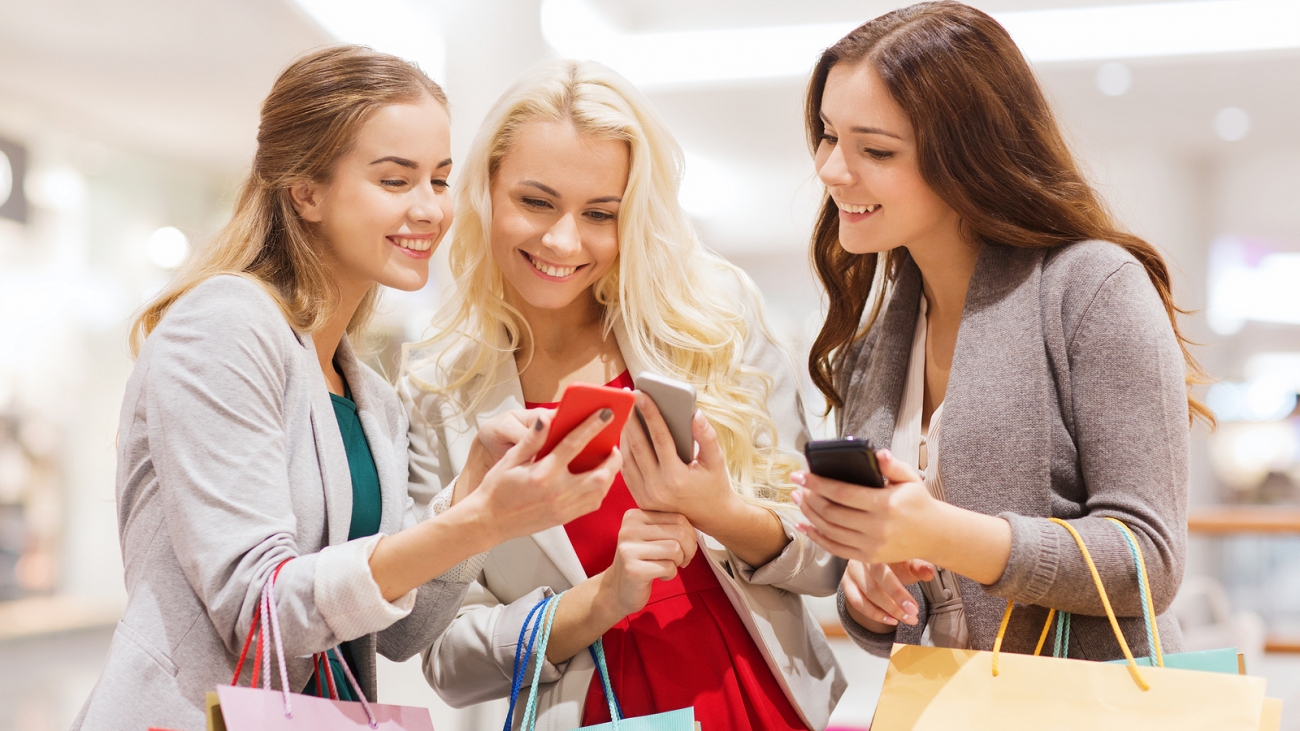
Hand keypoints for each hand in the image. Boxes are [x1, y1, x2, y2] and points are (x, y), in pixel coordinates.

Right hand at [463, 409, 620, 543]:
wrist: (489, 521)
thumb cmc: (497, 489)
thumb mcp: (510, 459)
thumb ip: (532, 439)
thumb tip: (546, 419)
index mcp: (543, 474)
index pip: (574, 444)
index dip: (593, 426)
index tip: (607, 413)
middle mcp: (557, 493)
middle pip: (599, 474)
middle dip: (612, 458)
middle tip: (611, 445)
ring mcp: (563, 508)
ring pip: (600, 491)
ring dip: (609, 474)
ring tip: (607, 460)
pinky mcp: (565, 518)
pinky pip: (592, 503)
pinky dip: (600, 489)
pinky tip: (596, 478)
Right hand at [594, 510, 697, 620]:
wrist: (617, 590)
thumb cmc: (641, 561)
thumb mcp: (651, 537)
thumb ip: (669, 525)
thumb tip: (698, 522)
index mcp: (634, 516)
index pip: (677, 517)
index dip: (690, 534)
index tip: (685, 547)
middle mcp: (629, 529)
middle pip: (678, 532)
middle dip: (689, 549)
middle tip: (683, 560)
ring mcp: (628, 549)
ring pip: (675, 549)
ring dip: (679, 561)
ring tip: (670, 567)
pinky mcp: (633, 569)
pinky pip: (668, 567)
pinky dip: (671, 574)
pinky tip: (661, 576)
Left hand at [620, 392, 735, 530]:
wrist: (710, 517)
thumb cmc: (714, 484)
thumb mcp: (716, 460)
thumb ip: (707, 436)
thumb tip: (695, 413)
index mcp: (677, 477)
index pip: (660, 438)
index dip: (650, 414)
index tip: (641, 394)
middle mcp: (657, 488)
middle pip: (638, 446)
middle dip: (631, 418)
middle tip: (626, 396)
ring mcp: (645, 495)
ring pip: (627, 457)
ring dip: (624, 432)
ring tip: (624, 411)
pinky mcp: (639, 499)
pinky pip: (626, 470)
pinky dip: (624, 450)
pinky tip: (625, 433)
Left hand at [791, 448, 937, 564]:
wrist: (934, 535)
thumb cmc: (918, 502)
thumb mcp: (910, 479)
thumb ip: (892, 465)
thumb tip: (877, 453)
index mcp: (885, 504)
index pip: (842, 493)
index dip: (817, 484)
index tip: (801, 474)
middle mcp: (876, 527)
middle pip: (831, 512)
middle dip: (809, 498)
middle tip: (797, 486)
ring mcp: (871, 545)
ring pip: (829, 530)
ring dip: (809, 514)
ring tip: (799, 500)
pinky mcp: (868, 557)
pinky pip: (835, 549)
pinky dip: (816, 538)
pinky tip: (804, 526)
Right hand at [840, 559, 934, 633]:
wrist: (881, 557)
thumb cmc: (897, 559)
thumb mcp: (909, 560)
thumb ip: (919, 566)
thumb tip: (929, 572)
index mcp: (877, 549)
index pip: (884, 574)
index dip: (898, 593)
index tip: (913, 608)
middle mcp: (860, 558)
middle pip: (872, 587)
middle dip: (894, 606)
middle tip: (912, 617)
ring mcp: (851, 570)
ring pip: (864, 597)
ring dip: (885, 613)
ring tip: (905, 619)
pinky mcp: (846, 581)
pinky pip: (856, 602)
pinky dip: (873, 614)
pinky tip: (890, 620)